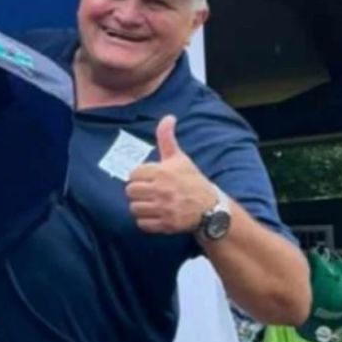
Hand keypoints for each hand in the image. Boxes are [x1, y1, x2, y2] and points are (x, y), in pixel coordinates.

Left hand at [126, 115, 215, 234]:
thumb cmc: (191, 180)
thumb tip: (168, 117)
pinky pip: (142, 224)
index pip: (133, 174)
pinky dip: (146, 221)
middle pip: (130, 191)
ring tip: (151, 203)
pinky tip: (155, 215)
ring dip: (140, 207)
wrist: (211, 208)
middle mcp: (161, 190)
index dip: (139, 176)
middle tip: (148, 192)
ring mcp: (163, 208)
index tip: (148, 178)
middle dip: (137, 191)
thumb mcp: (180, 158)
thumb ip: (167, 139)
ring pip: (134, 208)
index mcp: (162, 172)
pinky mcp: (165, 224)